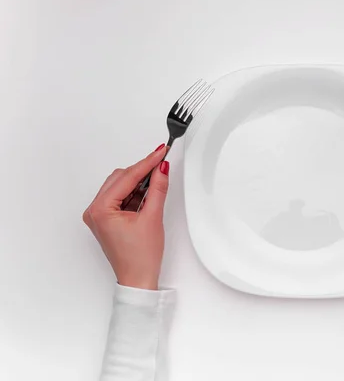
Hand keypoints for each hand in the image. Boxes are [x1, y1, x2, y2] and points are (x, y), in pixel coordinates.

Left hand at [83, 145, 169, 289]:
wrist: (138, 278)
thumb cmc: (140, 257)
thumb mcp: (152, 218)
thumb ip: (157, 189)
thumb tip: (161, 169)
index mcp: (100, 210)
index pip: (126, 178)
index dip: (146, 163)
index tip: (160, 152)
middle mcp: (95, 211)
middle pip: (120, 178)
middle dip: (141, 171)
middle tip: (162, 164)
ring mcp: (99, 215)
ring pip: (120, 186)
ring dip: (139, 182)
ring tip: (157, 181)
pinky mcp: (107, 219)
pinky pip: (121, 197)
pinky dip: (135, 193)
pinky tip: (149, 193)